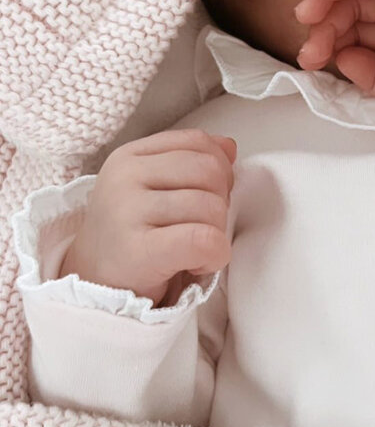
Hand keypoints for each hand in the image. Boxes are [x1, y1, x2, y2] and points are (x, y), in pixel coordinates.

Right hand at [59, 129, 236, 306]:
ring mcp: (127, 212)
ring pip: (210, 207)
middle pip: (209, 170)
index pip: (196, 142)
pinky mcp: (137, 251)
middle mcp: (124, 178)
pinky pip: (203, 240)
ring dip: (217, 232)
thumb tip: (228, 147)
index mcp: (129, 157)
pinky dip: (215, 255)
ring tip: (194, 249)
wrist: (94, 284)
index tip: (207, 195)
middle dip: (221, 200)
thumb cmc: (133, 234)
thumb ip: (191, 161)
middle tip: (202, 226)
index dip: (219, 168)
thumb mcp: (155, 188)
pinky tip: (198, 264)